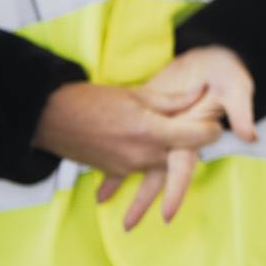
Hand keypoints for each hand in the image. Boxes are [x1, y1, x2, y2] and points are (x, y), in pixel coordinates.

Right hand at [31, 80, 221, 179]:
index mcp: (150, 131)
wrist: (49, 119)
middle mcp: (142, 155)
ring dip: (172, 149)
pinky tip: (149, 141)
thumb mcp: (134, 94)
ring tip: (176, 131)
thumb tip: (199, 93)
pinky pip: (143, 167)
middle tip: (201, 124)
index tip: (216, 121)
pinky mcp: (116, 171)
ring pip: (164, 162)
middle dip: (193, 140)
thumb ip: (171, 99)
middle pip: (183, 153)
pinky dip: (151, 155)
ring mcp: (128, 167)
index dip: (211, 129)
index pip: (196, 137)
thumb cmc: (89, 100)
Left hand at [97, 46, 257, 230]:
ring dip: (122, 180)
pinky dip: (115, 151)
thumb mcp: (236, 86)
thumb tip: (249, 136)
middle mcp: (176, 139)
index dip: (176, 192)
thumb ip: (240, 109)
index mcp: (194, 134)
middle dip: (144, 200)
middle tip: (128, 226)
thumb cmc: (225, 70)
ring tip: (101, 199)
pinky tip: (98, 163)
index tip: (166, 216)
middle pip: (158, 175)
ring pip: (140, 162)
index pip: (184, 168)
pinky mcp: (147, 118)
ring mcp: (160, 130)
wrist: (208, 56)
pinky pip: (129, 141)